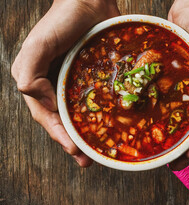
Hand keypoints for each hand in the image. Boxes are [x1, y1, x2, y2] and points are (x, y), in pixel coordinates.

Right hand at [11, 0, 119, 166]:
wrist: (91, 1)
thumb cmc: (62, 19)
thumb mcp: (39, 44)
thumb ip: (29, 71)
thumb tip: (40, 100)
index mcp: (40, 82)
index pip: (46, 116)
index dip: (58, 135)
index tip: (74, 151)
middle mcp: (58, 86)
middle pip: (64, 121)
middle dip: (73, 142)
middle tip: (86, 161)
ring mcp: (79, 83)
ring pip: (82, 115)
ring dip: (88, 136)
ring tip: (99, 154)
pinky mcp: (97, 78)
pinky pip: (100, 101)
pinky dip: (104, 116)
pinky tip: (113, 127)